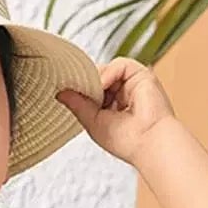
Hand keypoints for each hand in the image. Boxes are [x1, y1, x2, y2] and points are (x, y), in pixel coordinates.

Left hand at [56, 58, 175, 164]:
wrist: (148, 142)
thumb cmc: (126, 140)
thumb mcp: (93, 122)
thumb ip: (78, 105)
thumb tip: (59, 93)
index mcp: (113, 107)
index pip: (93, 90)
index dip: (81, 89)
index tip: (65, 90)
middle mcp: (123, 94)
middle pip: (98, 77)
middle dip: (86, 83)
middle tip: (72, 88)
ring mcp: (132, 84)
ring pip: (106, 70)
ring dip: (95, 80)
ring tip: (91, 93)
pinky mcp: (141, 74)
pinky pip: (119, 64)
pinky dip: (108, 74)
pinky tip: (104, 86)